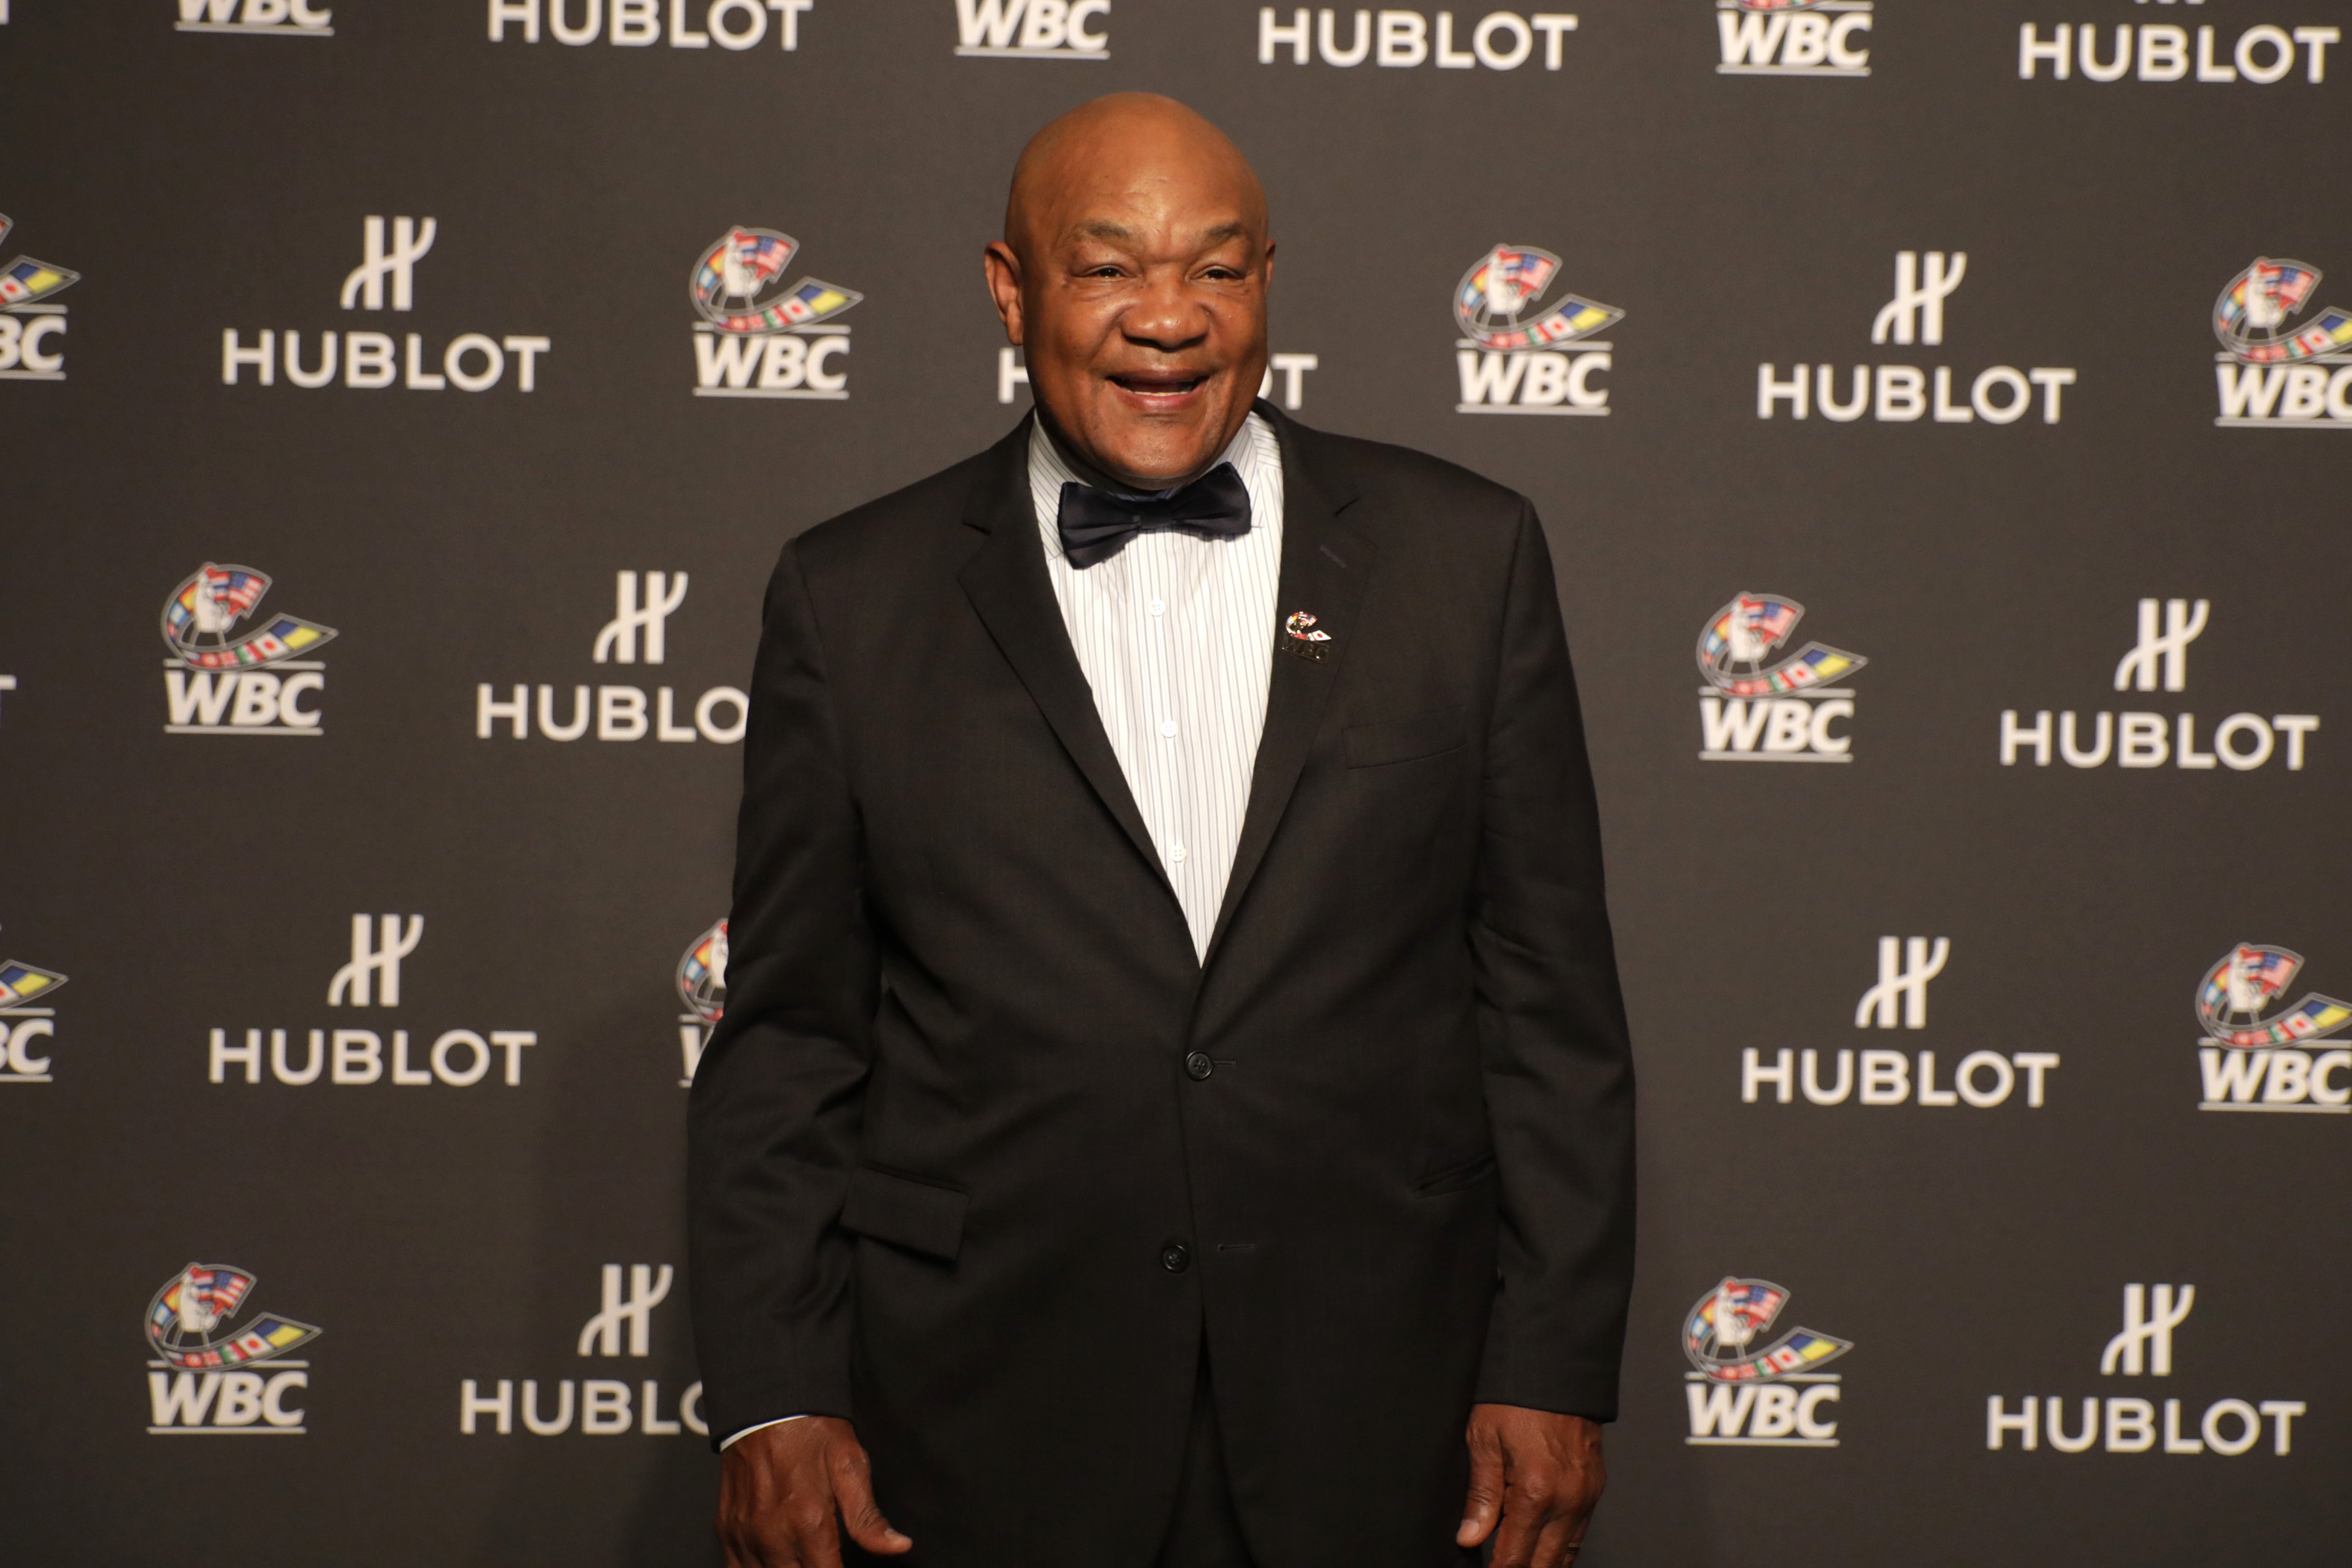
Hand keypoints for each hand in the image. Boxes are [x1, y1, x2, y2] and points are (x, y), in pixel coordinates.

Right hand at [717, 1416, 912, 1567]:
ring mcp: (745, 1536)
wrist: (767, 1406)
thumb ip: (869, 1518)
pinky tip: (773, 1559)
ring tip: (802, 1556)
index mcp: (809, 1525)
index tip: (841, 1564)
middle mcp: (773, 1537)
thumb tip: (899, 1547)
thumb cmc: (813, 1434)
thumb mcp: (851, 1468)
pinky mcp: (727, 1530)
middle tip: (824, 1556)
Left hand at [1455, 1404, 1604, 1567]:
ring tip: (1520, 1563)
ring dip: (1543, 1564)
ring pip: (1567, 1554)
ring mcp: (1586, 1497)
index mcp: (1535, 1493)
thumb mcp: (1484, 1440)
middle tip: (1502, 1567)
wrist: (1557, 1367)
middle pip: (1544, 1564)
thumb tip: (1470, 1537)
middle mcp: (1567, 1502)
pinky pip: (1580, 1533)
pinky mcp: (1595, 1488)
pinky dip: (1562, 1547)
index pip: (1515, 1556)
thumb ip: (1480, 1495)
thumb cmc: (1516, 1398)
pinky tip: (1544, 1548)